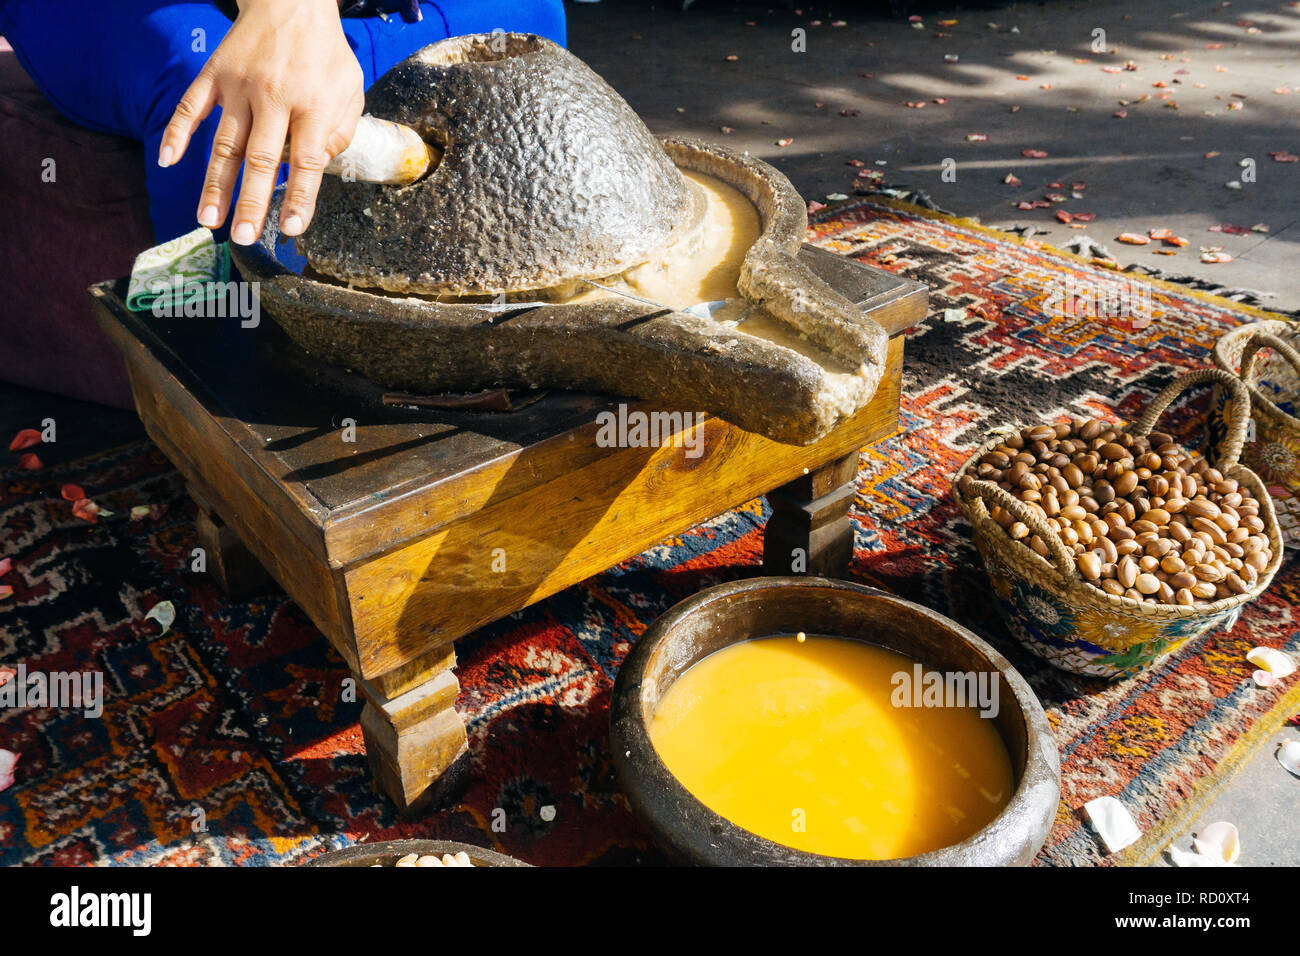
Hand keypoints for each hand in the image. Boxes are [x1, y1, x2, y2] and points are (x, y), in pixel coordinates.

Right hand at [157, 0, 364, 242]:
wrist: (292, 3)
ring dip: (214, 183)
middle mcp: (274, 98)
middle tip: (241, 237)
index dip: (298, 197)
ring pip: (224, 142)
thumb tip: (314, 169)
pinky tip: (168, 161)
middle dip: (249, 202)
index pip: (305, 162)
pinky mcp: (215, 74)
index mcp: (312, 106)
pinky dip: (178, 132)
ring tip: (208, 220)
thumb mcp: (350, 91)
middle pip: (259, 159)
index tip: (290, 228)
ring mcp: (240, 86)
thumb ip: (339, 133)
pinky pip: (191, 106)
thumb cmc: (325, 56)